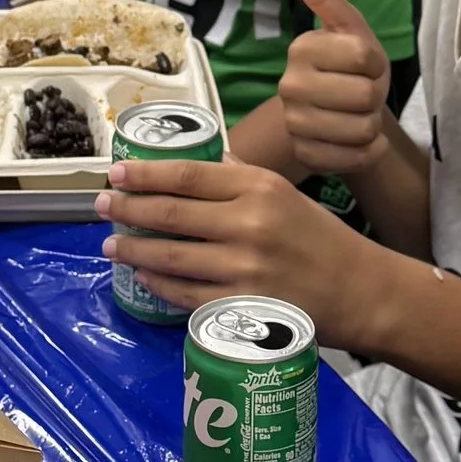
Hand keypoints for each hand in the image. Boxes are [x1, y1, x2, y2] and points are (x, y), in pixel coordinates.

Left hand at [97, 153, 370, 339]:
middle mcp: (250, 224)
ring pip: (171, 256)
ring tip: (109, 244)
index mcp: (259, 187)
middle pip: (170, 214)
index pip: (188, 175)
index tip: (115, 173)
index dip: (144, 174)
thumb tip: (195, 155)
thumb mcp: (283, 192)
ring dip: (132, 249)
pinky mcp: (243, 306)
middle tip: (100, 206)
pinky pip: (186, 294)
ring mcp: (245, 269)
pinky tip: (142, 275)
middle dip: (127, 209)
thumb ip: (239, 175)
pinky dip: (158, 283)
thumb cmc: (318, 237)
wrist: (360, 289)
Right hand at [280, 0, 394, 175]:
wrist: (337, 113)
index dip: (375, 62)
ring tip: (356, 114)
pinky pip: (357, 157)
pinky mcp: (306, 157)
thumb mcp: (347, 27)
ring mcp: (294, 124)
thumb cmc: (349, 65)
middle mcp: (289, 86)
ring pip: (362, 128)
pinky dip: (367, 151)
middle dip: (373, 95)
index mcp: (300, 49)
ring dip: (371, 124)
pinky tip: (355, 140)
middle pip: (364, 96)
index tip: (363, 63)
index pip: (364, 56)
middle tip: (360, 92)